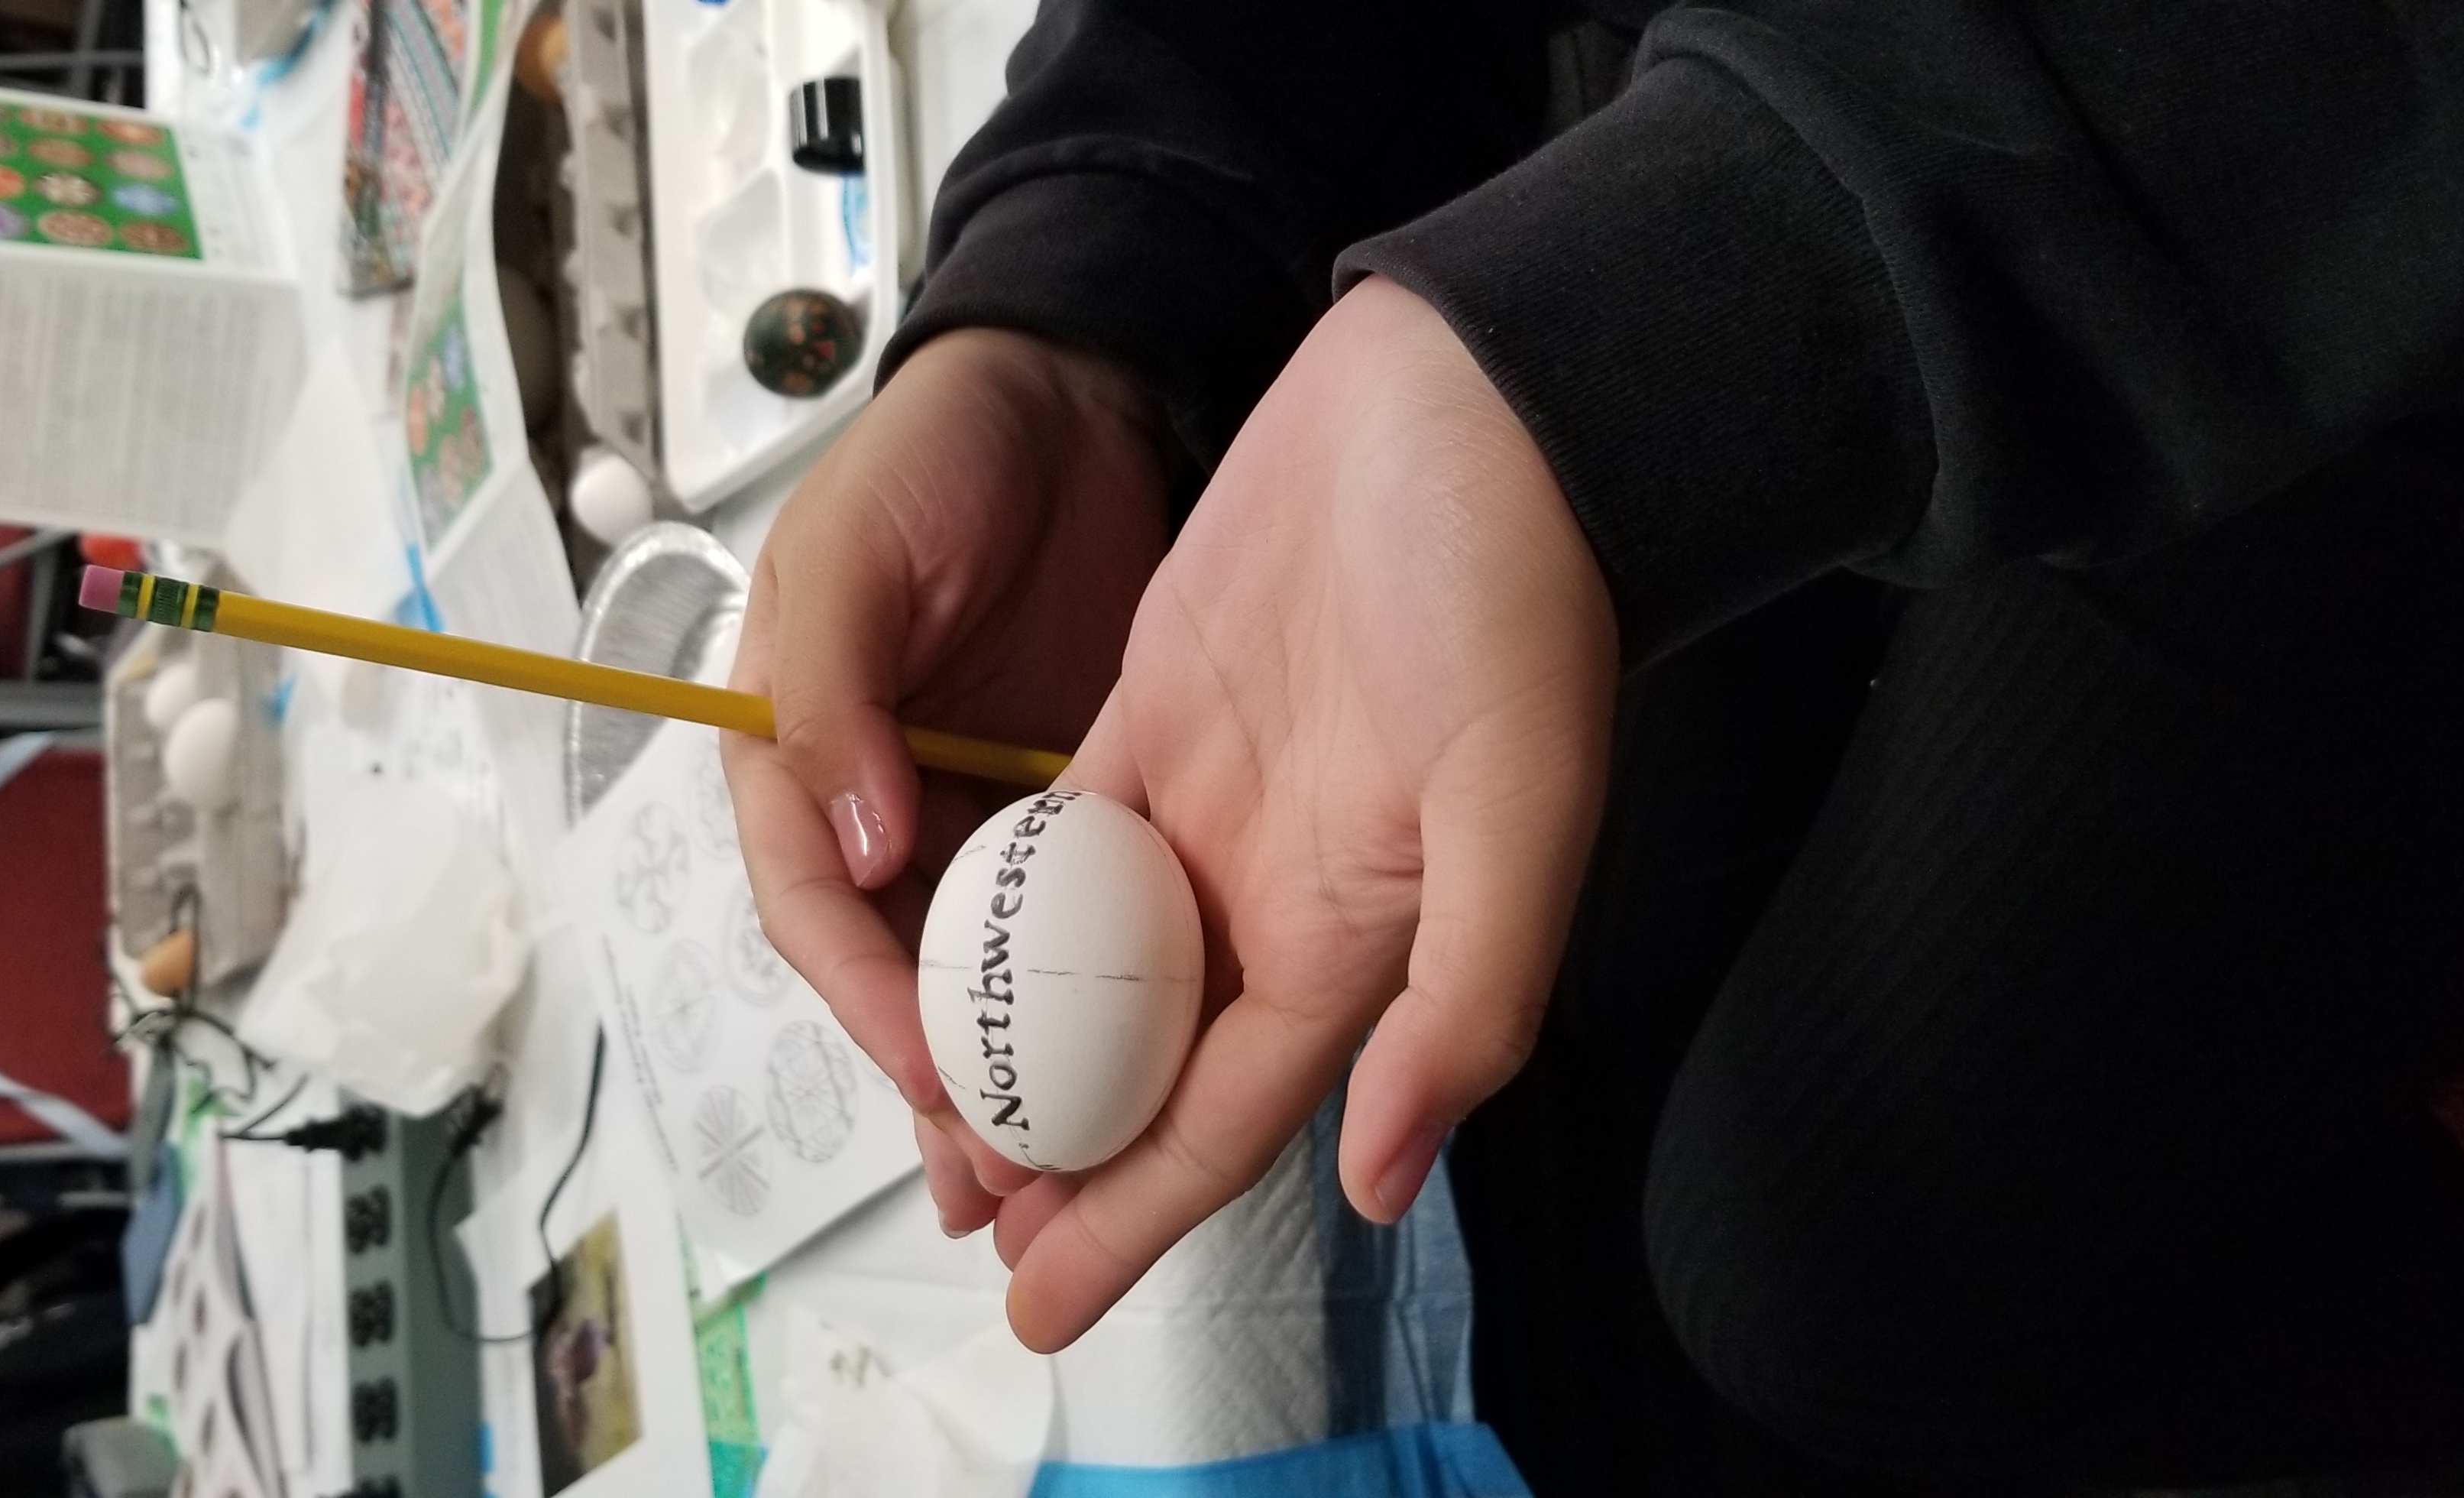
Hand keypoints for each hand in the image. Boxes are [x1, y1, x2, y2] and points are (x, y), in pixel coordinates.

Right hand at [723, 328, 1175, 1227]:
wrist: (1080, 387)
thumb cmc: (942, 447)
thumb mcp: (855, 548)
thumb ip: (833, 688)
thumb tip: (849, 840)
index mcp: (792, 748)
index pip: (807, 901)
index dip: (863, 994)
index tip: (931, 1064)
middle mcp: (875, 799)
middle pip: (889, 966)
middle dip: (933, 1074)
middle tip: (991, 1173)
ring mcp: (974, 807)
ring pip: (980, 967)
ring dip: (1009, 1064)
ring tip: (1056, 1169)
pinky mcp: (1070, 804)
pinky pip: (1072, 920)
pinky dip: (1090, 995)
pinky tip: (1129, 1070)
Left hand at [986, 276, 1617, 1349]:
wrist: (1484, 401)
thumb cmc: (1521, 586)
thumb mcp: (1520, 806)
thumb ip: (1468, 1000)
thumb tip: (1384, 1177)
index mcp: (1360, 933)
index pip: (1225, 1117)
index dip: (1136, 1220)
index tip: (1047, 1305)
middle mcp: (1281, 888)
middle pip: (1147, 1066)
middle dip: (1070, 1166)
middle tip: (975, 1243)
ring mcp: (1219, 802)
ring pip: (1095, 967)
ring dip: (1026, 1048)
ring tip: (945, 1125)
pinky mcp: (1164, 712)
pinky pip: (1063, 837)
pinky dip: (1007, 902)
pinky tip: (943, 948)